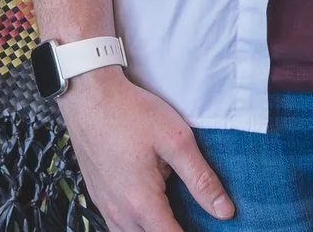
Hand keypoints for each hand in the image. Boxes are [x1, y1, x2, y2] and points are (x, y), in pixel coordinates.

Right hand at [59, 69, 233, 231]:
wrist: (87, 94)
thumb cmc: (129, 112)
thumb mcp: (176, 140)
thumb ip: (201, 179)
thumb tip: (224, 210)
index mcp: (142, 203)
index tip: (209, 226)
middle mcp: (119, 212)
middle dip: (173, 231)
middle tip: (195, 219)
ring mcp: (105, 204)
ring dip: (153, 229)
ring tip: (173, 214)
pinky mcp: (97, 194)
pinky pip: (118, 225)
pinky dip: (137, 224)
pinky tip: (149, 206)